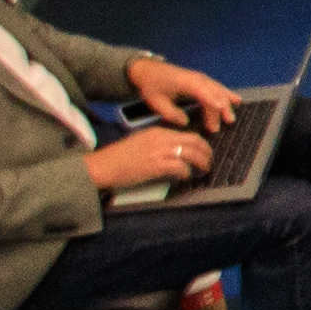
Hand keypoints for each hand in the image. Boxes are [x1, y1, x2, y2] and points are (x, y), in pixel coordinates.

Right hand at [84, 125, 214, 193]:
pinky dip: (187, 173)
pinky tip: (185, 177)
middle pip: (195, 141)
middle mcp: (161, 139)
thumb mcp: (141, 142)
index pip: (187, 135)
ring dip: (202, 163)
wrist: (101, 166)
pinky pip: (181, 167)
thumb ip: (158, 144)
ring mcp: (160, 151)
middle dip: (207, 152)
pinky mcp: (157, 165)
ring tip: (204, 170)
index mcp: (157, 132)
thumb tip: (175, 153)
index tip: (203, 152)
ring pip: (192, 154)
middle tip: (209, 161)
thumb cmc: (118, 158)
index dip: (199, 144)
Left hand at [135, 64, 244, 134]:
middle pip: (214, 93)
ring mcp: (201, 78)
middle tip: (221, 127)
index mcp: (186, 83)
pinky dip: (226, 94)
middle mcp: (197, 79)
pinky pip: (217, 87)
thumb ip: (171, 114)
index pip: (204, 92)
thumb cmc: (151, 86)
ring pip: (218, 90)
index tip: (222, 112)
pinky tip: (236, 100)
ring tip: (231, 119)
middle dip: (220, 110)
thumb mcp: (156, 102)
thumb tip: (186, 122)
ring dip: (226, 104)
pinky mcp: (201, 80)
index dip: (213, 102)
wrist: (147, 70)